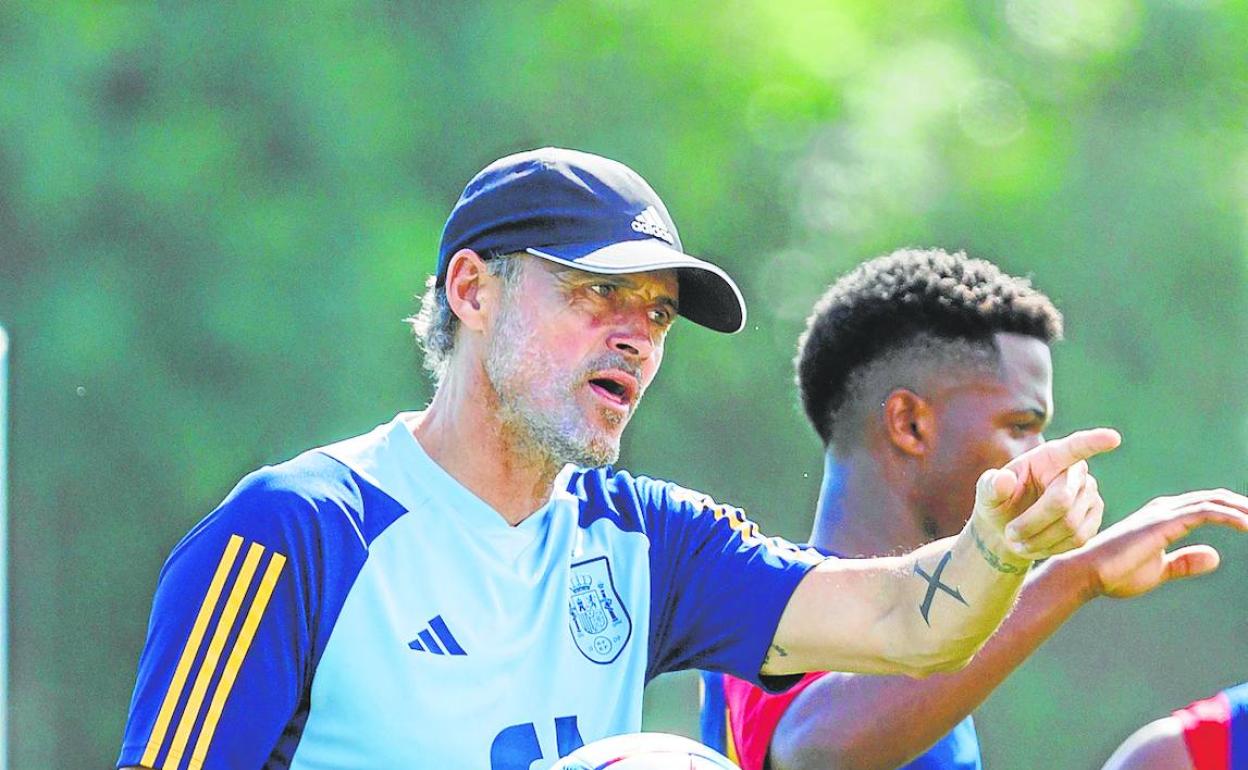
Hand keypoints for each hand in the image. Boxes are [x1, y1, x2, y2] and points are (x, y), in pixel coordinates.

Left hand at [974, 428, 1121, 560]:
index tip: (1113, 438)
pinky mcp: (1095, 518)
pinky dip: (1052, 547)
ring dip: (1039, 539)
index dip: (1094, 442)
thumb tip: (1003, 479)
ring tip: (1018, 542)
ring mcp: (1090, 495)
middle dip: (1032, 522)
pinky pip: (1079, 539)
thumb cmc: (999, 503)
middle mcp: (1076, 472)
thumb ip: (991, 486)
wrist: (1010, 530)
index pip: (1074, 447)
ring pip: (1070, 525)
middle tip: (1010, 535)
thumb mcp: (986, 494)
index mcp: (1050, 456)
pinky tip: (1036, 545)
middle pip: (1061, 501)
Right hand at [1058, 489, 1247, 599]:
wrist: (1087, 574)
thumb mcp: (1159, 571)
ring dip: (1243, 510)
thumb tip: (1216, 557)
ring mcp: (1163, 514)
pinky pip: (1206, 513)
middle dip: (1243, 506)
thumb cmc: (1115, 573)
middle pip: (1213, 499)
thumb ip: (1185, 562)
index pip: (1206, 506)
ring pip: (1213, 502)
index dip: (1233, 510)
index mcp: (1162, 518)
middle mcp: (1164, 510)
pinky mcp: (1163, 522)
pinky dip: (1231, 517)